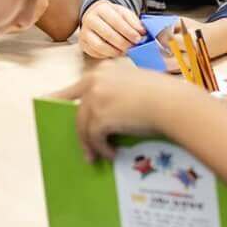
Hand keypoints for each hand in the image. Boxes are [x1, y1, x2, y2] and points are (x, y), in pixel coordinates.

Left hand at [51, 62, 190, 160]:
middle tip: (77, 143)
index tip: (52, 103)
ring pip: (82, 126)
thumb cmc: (165, 96)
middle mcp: (95, 80)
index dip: (66, 97)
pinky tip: (111, 155)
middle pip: (76, 108)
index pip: (79, 85)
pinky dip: (101, 149)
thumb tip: (111, 115)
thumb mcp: (138, 85)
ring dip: (90, 144)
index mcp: (105, 69)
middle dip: (76, 128)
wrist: (174, 104)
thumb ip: (120, 93)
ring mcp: (94, 98)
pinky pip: (93, 138)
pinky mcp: (98, 117)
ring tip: (96, 157)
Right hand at [80, 2, 146, 58]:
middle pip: (108, 34)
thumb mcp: (124, 13)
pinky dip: (107, 55)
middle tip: (133, 47)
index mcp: (101, 8)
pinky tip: (115, 52)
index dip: (128, 31)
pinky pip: (95, 53)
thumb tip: (142, 32)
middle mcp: (90, 19)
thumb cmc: (113, 16)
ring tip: (125, 51)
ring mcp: (84, 32)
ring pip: (99, 46)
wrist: (97, 16)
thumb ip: (134, 21)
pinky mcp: (83, 43)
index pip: (116, 21)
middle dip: (123, 43)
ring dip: (115, 51)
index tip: (138, 38)